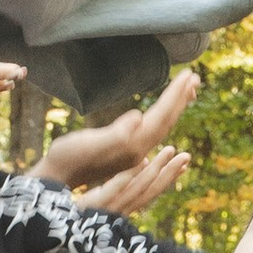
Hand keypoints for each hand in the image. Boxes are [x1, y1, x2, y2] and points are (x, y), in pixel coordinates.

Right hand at [30, 69, 199, 191]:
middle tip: (195, 76)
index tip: (188, 75)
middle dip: (181, 98)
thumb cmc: (68, 158)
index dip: (175, 95)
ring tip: (188, 90)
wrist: (57, 177)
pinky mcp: (126, 151)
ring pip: (162, 126)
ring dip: (176, 106)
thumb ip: (115, 134)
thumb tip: (138, 118)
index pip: (161, 116)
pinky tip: (163, 114)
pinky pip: (153, 130)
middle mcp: (138, 150)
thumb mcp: (89, 143)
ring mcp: (133, 152)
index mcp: (133, 145)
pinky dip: (164, 117)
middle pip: (166, 121)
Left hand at [79, 142, 189, 219]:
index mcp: (123, 208)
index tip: (184, 163)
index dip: (168, 177)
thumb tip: (142, 163)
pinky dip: (126, 178)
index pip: (149, 192)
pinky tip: (139, 163)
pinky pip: (112, 191)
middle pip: (148, 190)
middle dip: (169, 172)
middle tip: (186, 155)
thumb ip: (123, 183)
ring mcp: (107, 210)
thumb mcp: (104, 195)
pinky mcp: (93, 207)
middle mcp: (119, 211)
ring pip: (135, 189)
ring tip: (167, 152)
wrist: (52, 225)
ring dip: (154, 171)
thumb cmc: (76, 211)